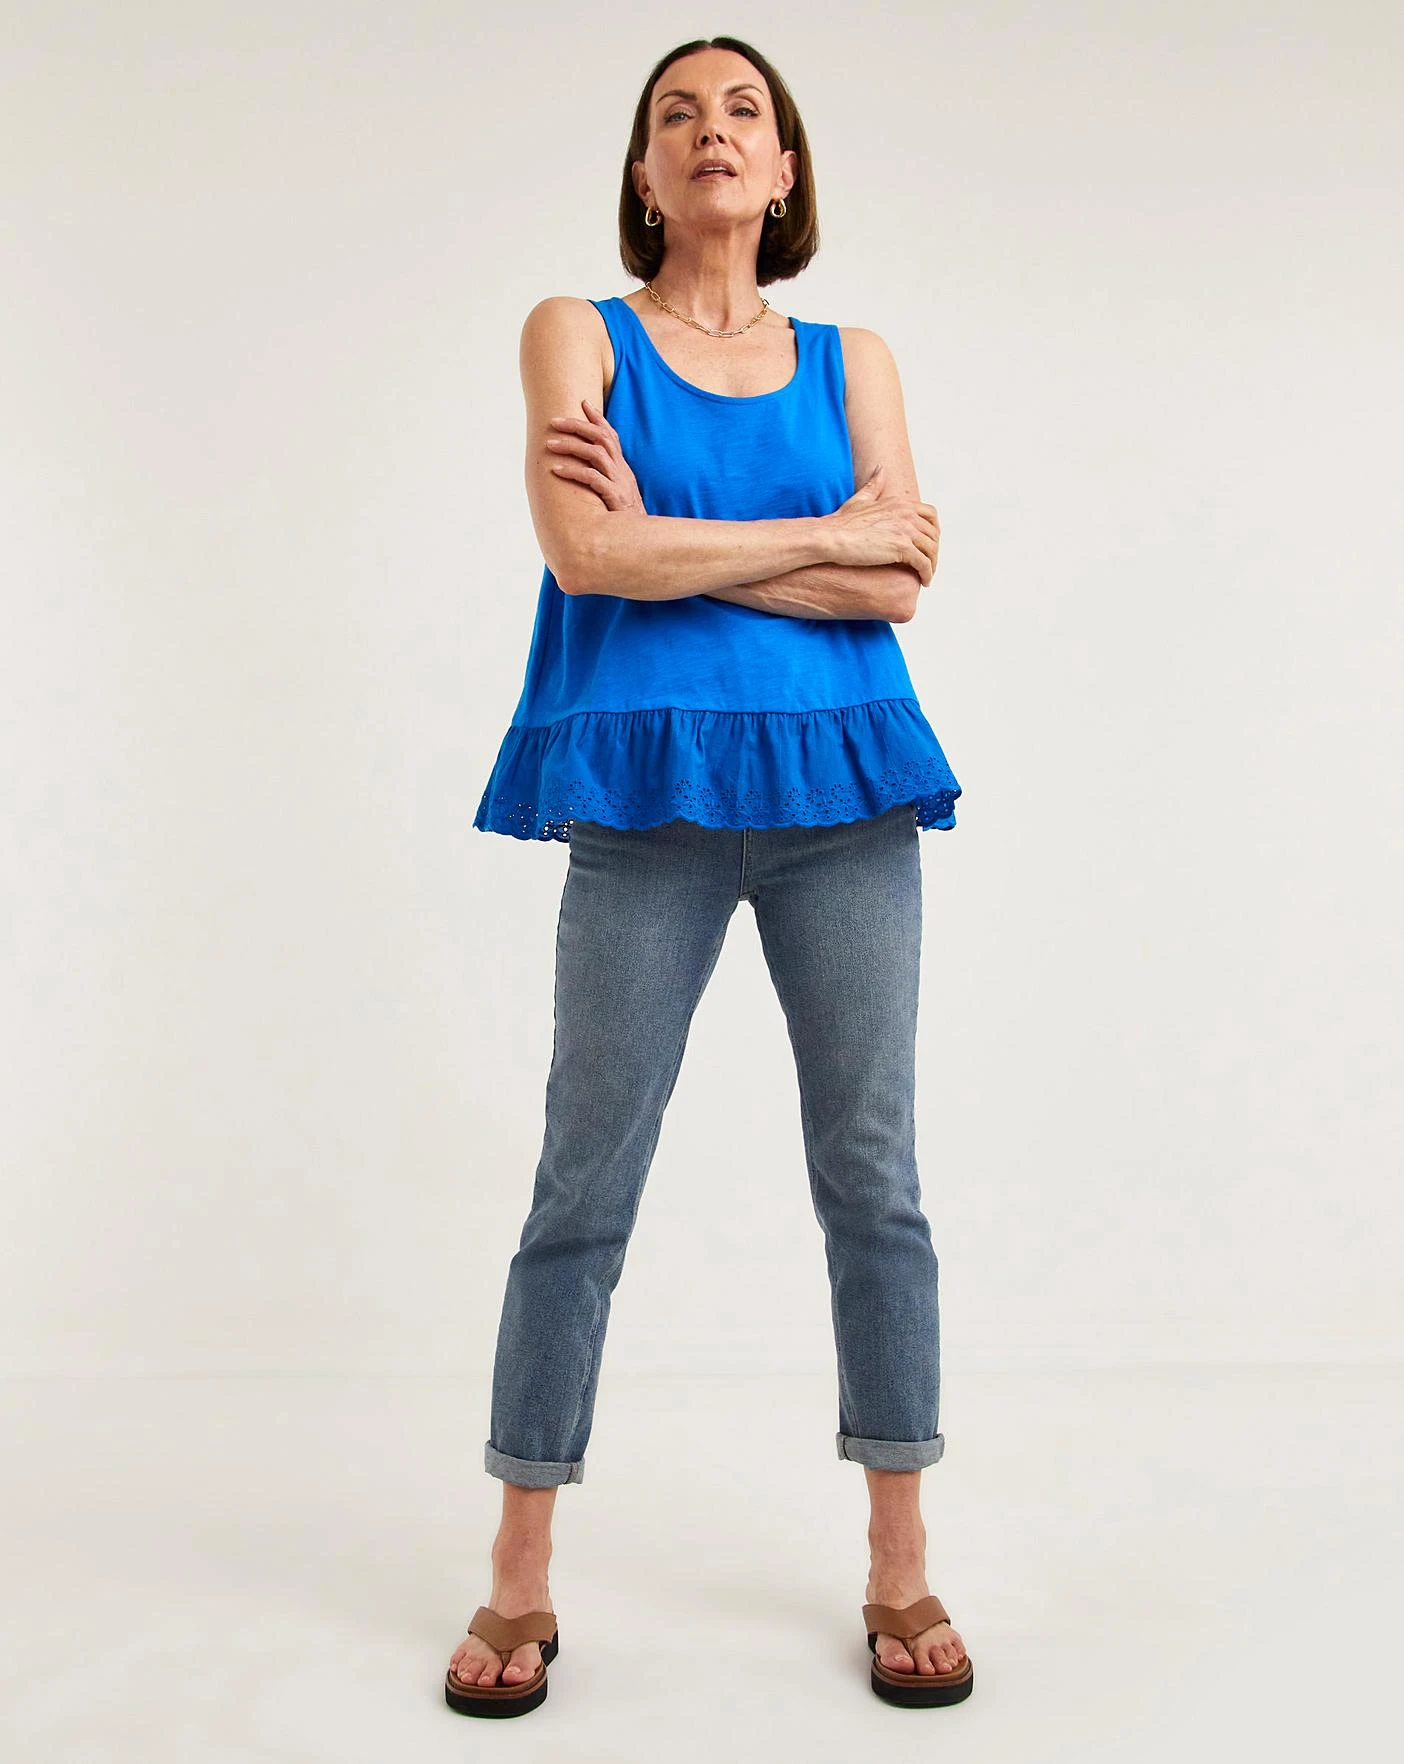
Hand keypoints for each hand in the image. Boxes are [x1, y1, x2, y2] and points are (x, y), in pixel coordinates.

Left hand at [545, 399, 645, 513]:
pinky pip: (592, 478)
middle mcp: (622, 471)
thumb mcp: (618, 494)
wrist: (639, 539)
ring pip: (595, 454)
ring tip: (549, 444)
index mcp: (623, 468)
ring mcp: (619, 482)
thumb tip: (587, 471)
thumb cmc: (625, 519)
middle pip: (601, 438)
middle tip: (554, 421)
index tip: (583, 403)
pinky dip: (573, 471)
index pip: (612, 436)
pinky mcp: (614, 497)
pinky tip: (557, 470)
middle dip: (577, 426)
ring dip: (570, 446)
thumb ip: (606, 480)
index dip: (598, 418)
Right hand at [826, 462, 938, 583]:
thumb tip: (880, 469)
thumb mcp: (860, 499)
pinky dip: (928, 574)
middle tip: (929, 562)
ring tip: (927, 575)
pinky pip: (924, 563)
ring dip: (933, 564)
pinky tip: (924, 581)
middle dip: (934, 548)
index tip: (928, 544)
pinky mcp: (903, 548)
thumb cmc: (839, 523)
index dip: (933, 530)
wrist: (830, 537)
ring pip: (931, 549)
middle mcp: (907, 513)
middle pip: (934, 533)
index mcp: (900, 503)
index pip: (930, 514)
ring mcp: (906, 530)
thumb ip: (873, 485)